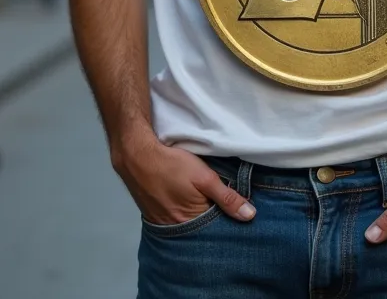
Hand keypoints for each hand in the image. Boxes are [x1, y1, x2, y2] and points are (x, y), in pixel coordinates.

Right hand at [112, 127, 255, 225]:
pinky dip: (184, 213)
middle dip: (214, 222)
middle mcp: (175, 229)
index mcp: (190, 222)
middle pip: (201, 230)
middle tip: (227, 210)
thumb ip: (227, 197)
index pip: (216, 231)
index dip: (228, 222)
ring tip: (209, 205)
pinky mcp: (154, 215)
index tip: (241, 216)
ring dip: (199, 216)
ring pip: (189, 224)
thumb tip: (249, 216)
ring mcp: (162, 223)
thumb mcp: (205, 177)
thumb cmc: (172, 165)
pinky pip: (175, 219)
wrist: (137, 155)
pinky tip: (189, 202)